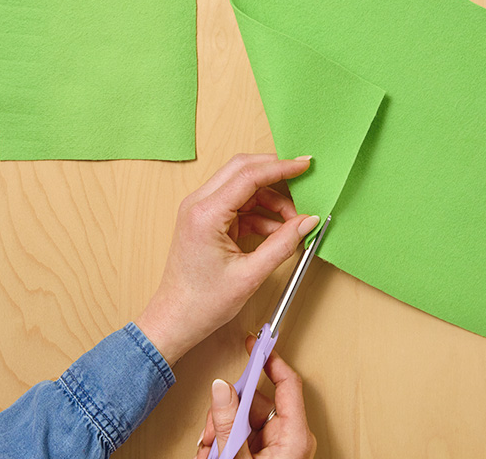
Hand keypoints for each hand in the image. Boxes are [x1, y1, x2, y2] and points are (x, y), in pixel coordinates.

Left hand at [136, 154, 318, 364]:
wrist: (176, 319)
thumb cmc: (203, 302)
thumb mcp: (250, 275)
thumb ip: (283, 244)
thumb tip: (308, 221)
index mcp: (206, 213)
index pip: (248, 175)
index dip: (281, 167)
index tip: (305, 165)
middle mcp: (199, 204)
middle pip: (242, 169)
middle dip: (275, 173)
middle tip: (303, 180)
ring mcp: (201, 210)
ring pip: (243, 186)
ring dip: (271, 198)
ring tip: (292, 222)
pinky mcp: (207, 219)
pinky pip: (239, 204)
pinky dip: (261, 213)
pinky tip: (278, 232)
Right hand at [196, 335, 316, 458]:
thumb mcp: (238, 458)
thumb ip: (229, 424)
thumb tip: (222, 389)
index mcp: (295, 436)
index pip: (287, 382)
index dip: (269, 358)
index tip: (255, 342)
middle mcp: (289, 438)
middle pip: (255, 401)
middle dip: (228, 412)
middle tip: (212, 428)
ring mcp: (277, 446)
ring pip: (244, 418)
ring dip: (221, 430)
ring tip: (210, 449)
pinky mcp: (265, 455)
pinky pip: (242, 434)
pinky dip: (224, 441)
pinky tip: (214, 452)